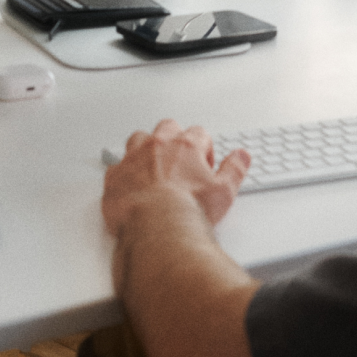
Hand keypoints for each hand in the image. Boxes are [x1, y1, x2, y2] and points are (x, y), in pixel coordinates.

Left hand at [102, 120, 249, 237]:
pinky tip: (131, 186)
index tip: (204, 165)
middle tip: (180, 164)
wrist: (156, 229)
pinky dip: (124, 173)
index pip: (199, 134)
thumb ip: (234, 169)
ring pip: (139, 139)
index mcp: (186, 147)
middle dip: (174, 140)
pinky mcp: (115, 175)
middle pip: (168, 128)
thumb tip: (242, 156)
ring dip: (146, 149)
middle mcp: (158, 145)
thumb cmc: (188, 212)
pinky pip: (117, 165)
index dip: (204, 149)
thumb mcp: (224, 192)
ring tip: (153, 170)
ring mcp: (134, 157)